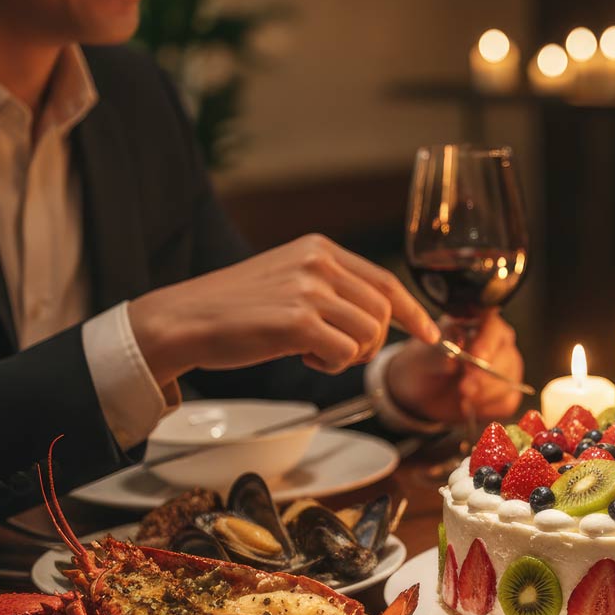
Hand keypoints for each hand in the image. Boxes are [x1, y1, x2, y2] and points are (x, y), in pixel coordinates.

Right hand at [129, 234, 440, 383]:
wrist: (182, 320)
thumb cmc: (234, 309)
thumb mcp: (288, 280)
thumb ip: (330, 288)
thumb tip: (377, 317)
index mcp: (319, 248)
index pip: (386, 281)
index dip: (413, 311)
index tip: (431, 333)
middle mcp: (318, 262)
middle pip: (382, 313)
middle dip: (368, 343)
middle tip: (333, 352)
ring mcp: (309, 289)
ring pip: (369, 335)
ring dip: (348, 356)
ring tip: (312, 353)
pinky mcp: (298, 320)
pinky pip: (346, 354)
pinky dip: (331, 366)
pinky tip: (303, 359)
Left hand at [387, 312, 524, 424]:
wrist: (425, 388)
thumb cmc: (427, 363)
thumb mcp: (425, 357)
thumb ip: (439, 356)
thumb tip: (453, 359)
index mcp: (480, 325)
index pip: (493, 329)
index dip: (487, 344)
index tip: (477, 358)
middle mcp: (499, 345)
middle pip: (506, 358)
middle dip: (484, 376)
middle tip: (464, 387)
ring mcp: (507, 369)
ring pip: (507, 383)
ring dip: (483, 395)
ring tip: (461, 396)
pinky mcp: (507, 394)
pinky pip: (505, 403)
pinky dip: (486, 408)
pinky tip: (469, 405)